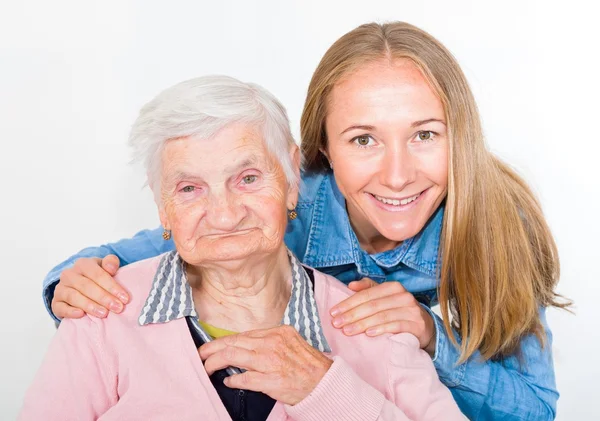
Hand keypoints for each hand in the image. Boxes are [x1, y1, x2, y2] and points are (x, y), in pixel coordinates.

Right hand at [51, 255, 128, 318]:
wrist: (78, 286)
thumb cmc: (96, 277)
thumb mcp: (104, 267)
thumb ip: (110, 263)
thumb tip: (111, 267)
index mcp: (83, 264)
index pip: (98, 274)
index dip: (112, 286)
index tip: (125, 298)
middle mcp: (69, 274)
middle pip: (87, 286)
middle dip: (104, 298)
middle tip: (117, 308)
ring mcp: (60, 288)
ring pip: (74, 296)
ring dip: (90, 305)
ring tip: (104, 313)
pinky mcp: (55, 302)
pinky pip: (60, 307)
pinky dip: (70, 311)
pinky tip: (81, 315)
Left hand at [199, 325, 332, 404]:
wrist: (324, 381)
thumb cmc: (307, 364)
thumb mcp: (289, 342)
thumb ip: (267, 342)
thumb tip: (243, 346)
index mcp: (277, 332)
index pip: (242, 334)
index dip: (222, 341)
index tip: (210, 346)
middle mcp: (272, 343)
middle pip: (233, 343)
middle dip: (211, 349)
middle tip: (200, 355)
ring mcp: (272, 361)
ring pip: (234, 356)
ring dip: (215, 363)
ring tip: (207, 368)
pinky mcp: (272, 380)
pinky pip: (245, 378)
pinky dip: (233, 379)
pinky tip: (229, 381)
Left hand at [330, 278, 435, 353]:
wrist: (425, 328)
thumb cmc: (399, 312)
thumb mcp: (385, 298)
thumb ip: (368, 289)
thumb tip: (350, 285)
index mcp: (393, 287)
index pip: (366, 294)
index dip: (348, 303)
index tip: (333, 312)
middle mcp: (403, 296)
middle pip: (372, 305)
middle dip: (352, 315)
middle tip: (336, 324)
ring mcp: (411, 310)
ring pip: (382, 315)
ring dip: (362, 324)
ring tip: (348, 331)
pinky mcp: (417, 325)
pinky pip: (396, 326)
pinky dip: (381, 329)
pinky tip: (369, 334)